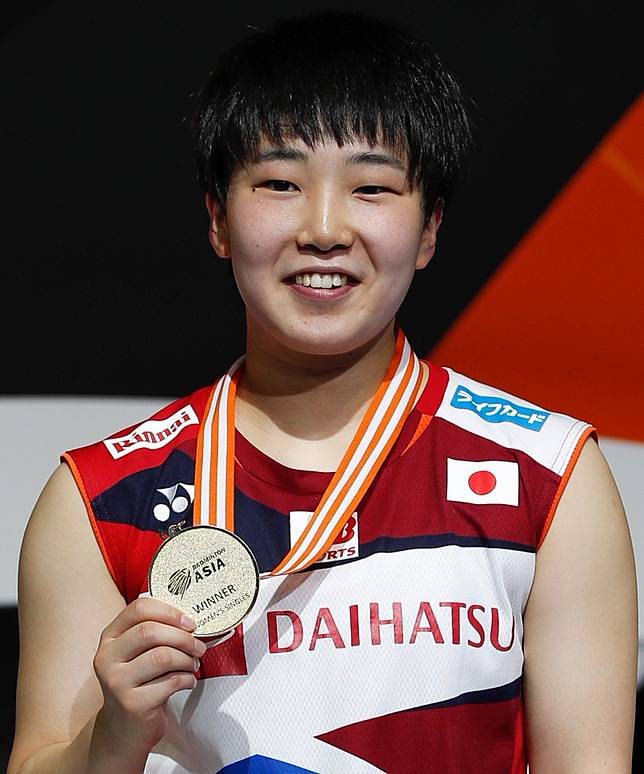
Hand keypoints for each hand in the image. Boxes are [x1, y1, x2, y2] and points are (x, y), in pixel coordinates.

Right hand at [91, 597, 205, 759]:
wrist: (124, 729)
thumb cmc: (139, 682)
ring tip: (193, 664)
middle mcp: (107, 657)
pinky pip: (170, 682)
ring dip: (187, 659)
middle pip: (150, 632)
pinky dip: (187, 679)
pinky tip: (188, 681)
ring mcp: (117, 682)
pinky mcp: (132, 704)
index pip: (138, 609)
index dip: (168, 611)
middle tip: (198, 645)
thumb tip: (192, 619)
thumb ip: (156, 632)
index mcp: (110, 637)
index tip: (189, 621)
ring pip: (162, 656)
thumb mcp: (138, 653)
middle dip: (183, 637)